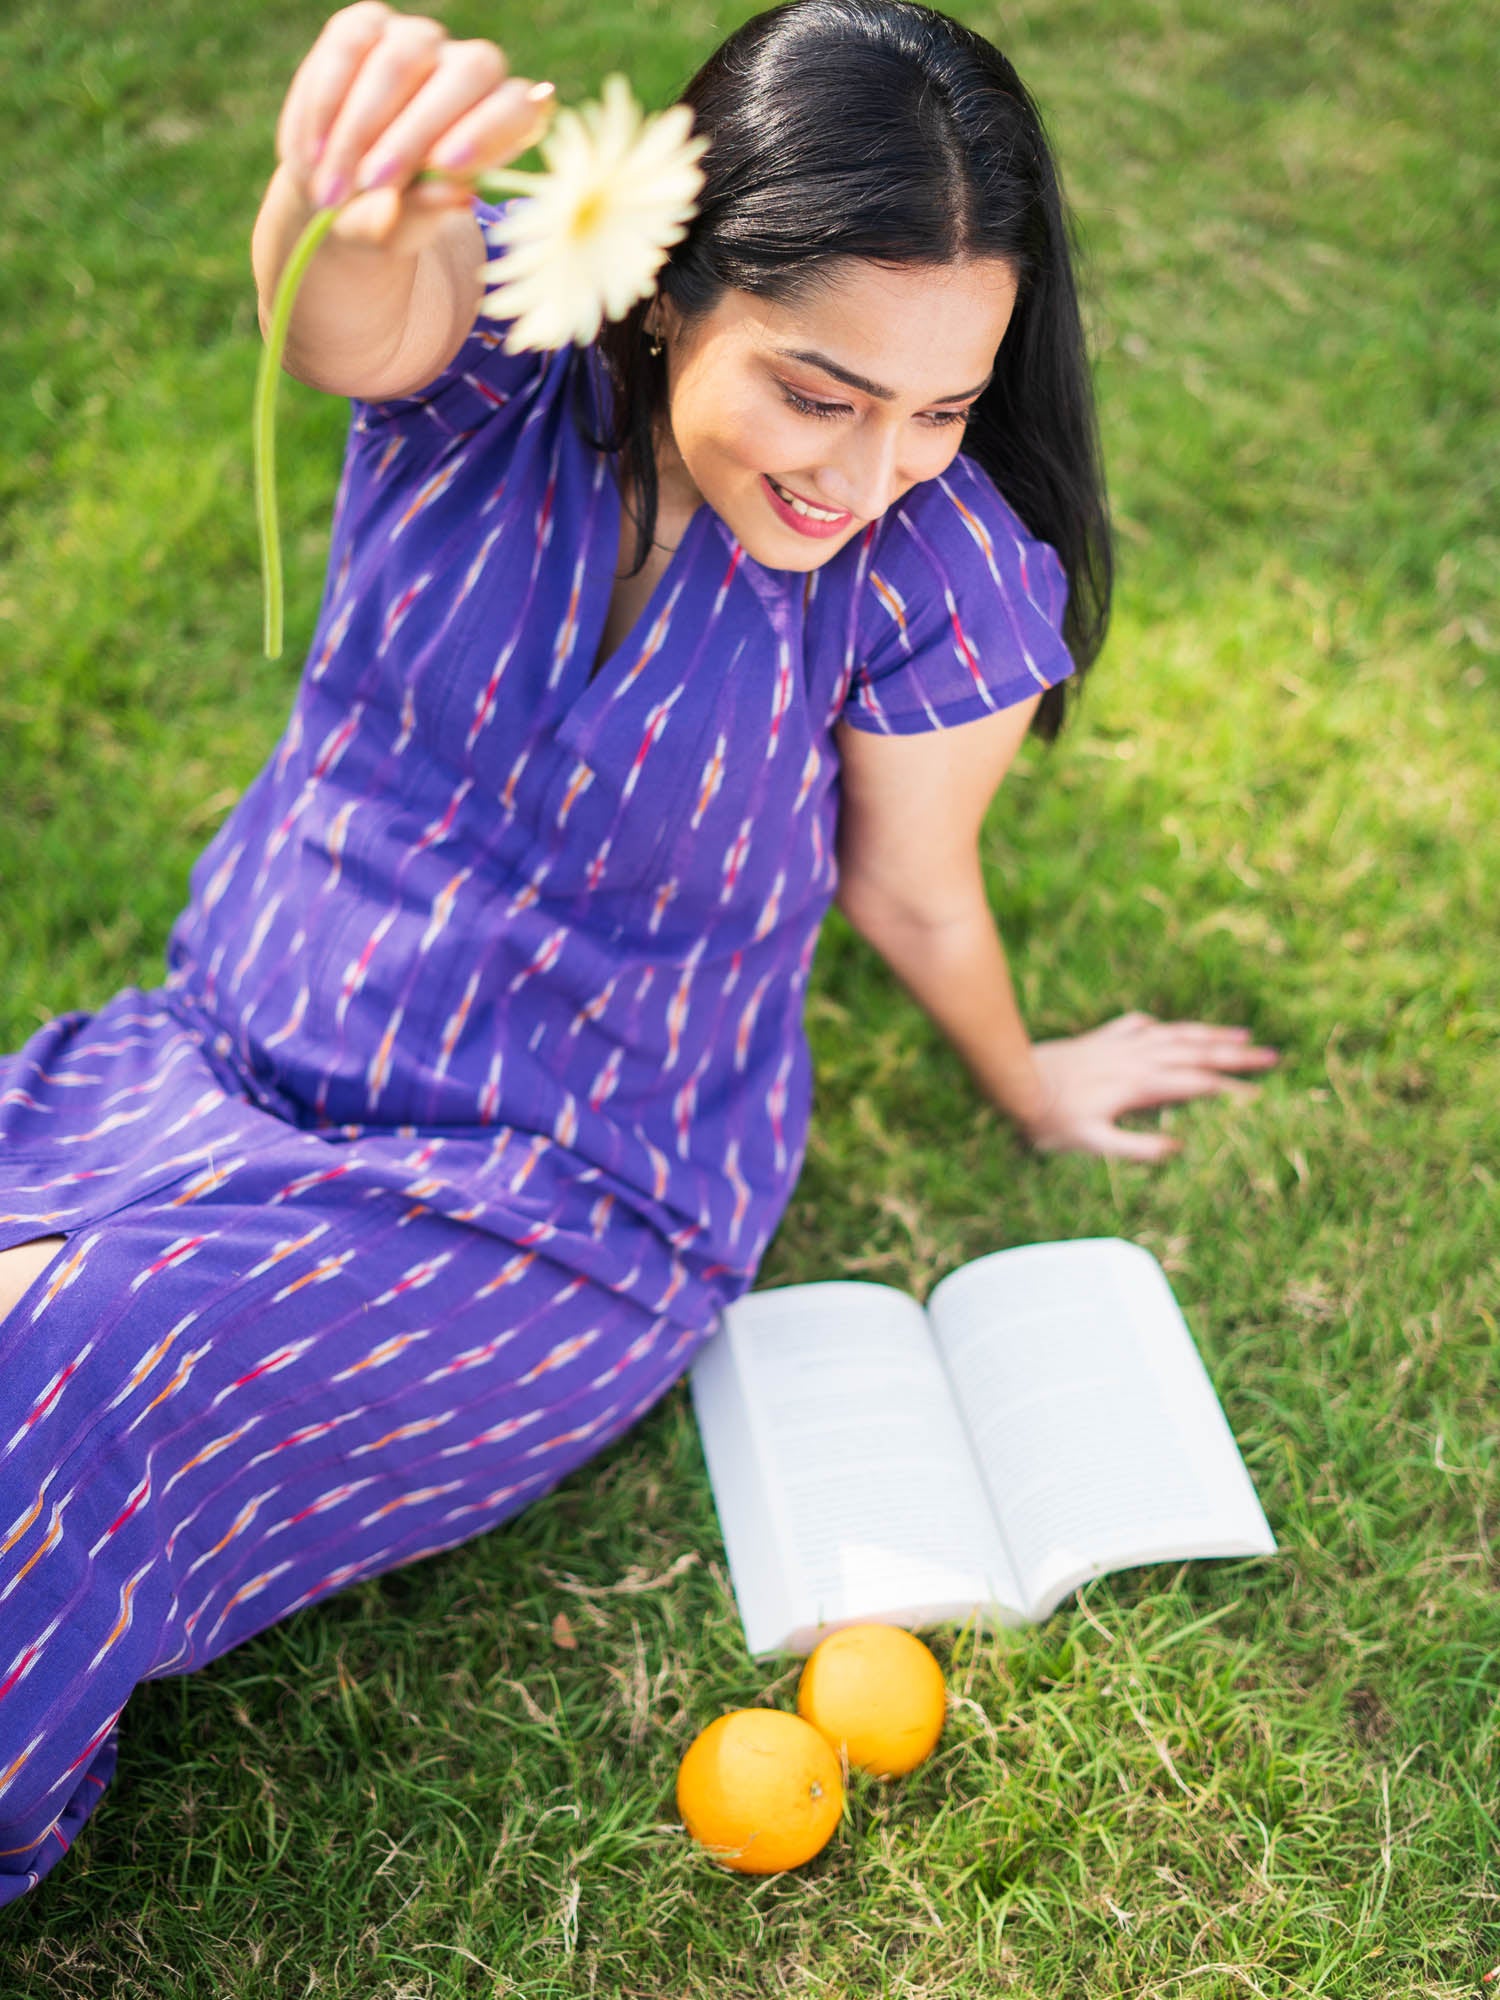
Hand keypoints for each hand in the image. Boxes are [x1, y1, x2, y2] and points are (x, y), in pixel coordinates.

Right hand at [274, 2, 554, 249]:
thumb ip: (427, 211)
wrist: (336, 195)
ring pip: (401, 59)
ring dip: (360, 127)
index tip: (448, 166)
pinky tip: (312, 155)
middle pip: (464, 73)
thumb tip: (453, 194)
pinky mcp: (364, 27)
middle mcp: (469, 69)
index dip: (488, 129)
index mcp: (503, 121)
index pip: (516, 104)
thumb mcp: (408, 228)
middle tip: (373, 184)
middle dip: (414, 132)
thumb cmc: (391, 216)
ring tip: (332, 189)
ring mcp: (419, 41)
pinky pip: (347, 49)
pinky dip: (326, 106)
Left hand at [1021, 1012, 1279, 1161]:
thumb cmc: (1051, 1121)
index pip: (1197, 1083)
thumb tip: (1178, 1151)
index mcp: (1140, 1084)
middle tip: (1273, 1055)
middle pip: (1196, 1052)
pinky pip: (1140, 1025)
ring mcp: (1120, 1044)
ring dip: (1210, 1034)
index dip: (1231, 1088)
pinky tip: (1168, 1028)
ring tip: (1243, 1033)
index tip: (1263, 1094)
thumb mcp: (1091, 1144)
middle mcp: (1136, 1058)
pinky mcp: (1101, 1038)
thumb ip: (1135, 1148)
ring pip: (1175, 1034)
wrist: (1013, 1083)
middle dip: (1237, 1054)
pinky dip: (1161, 1026)